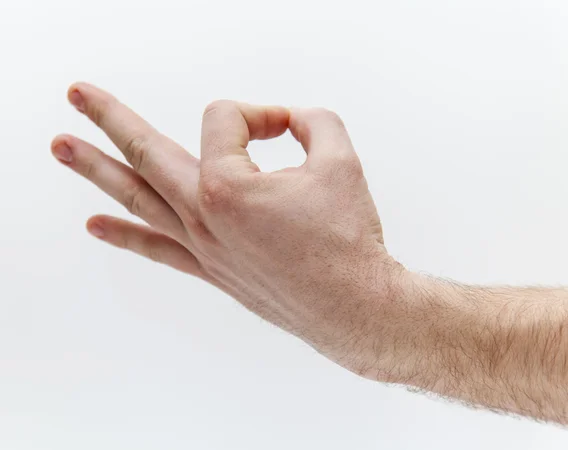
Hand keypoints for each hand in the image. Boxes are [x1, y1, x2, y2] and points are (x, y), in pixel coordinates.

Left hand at [52, 83, 403, 377]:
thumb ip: (312, 120)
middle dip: (110, 117)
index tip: (290, 131)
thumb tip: (291, 120)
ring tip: (60, 147)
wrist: (351, 306)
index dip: (262, 113)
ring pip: (138, 198)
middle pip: (146, 150)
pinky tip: (94, 225)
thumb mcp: (340, 159)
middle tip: (77, 94)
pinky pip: (156, 248)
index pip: (226, 120)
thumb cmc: (347, 238)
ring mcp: (200, 245)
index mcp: (228, 185)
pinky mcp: (210, 269)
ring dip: (97, 170)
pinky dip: (124, 234)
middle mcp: (202, 215)